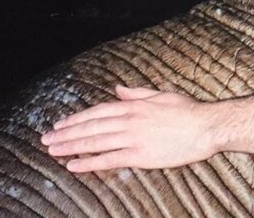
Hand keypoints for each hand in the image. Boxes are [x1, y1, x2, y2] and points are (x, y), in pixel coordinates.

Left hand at [40, 84, 217, 171]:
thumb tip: (118, 89)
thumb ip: (137, 93)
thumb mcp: (161, 95)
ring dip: (71, 146)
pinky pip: (109, 159)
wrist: (206, 126)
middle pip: (91, 126)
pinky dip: (90, 162)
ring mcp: (134, 138)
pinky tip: (75, 165)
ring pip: (95, 142)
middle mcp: (130, 120)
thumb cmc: (188, 110)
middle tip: (47, 138)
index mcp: (134, 105)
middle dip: (67, 133)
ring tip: (53, 150)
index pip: (98, 111)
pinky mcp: (140, 155)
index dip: (77, 118)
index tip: (61, 123)